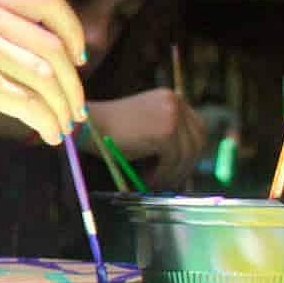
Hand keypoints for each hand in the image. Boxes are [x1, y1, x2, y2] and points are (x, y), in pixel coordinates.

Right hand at [0, 0, 88, 150]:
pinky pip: (31, 104)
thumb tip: (34, 67)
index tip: (81, 58)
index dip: (74, 29)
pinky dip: (46, 122)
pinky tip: (44, 136)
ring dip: (64, 107)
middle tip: (76, 109)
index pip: (48, 0)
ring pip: (48, 76)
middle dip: (73, 83)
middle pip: (56, 45)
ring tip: (62, 128)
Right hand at [89, 89, 206, 190]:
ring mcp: (172, 115)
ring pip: (186, 154)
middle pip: (198, 141)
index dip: (191, 151)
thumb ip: (165, 134)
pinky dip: (161, 175)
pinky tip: (145, 181)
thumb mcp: (143, 126)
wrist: (85, 125)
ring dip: (172, 174)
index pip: (197, 128)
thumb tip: (186, 163)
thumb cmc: (107, 131)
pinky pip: (173, 161)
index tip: (179, 169)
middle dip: (186, 166)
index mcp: (170, 98)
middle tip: (169, 182)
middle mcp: (175, 102)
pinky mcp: (165, 131)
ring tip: (153, 184)